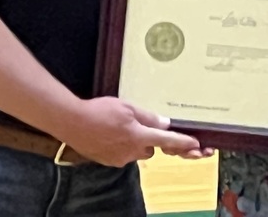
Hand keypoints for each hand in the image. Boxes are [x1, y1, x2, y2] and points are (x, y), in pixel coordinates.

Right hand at [62, 97, 207, 166]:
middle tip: (139, 123)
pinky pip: (122, 153)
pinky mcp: (108, 160)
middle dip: (150, 138)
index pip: (167, 141)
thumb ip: (148, 116)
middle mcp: (131, 151)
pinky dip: (121, 144)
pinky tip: (110, 133)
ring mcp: (119, 158)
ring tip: (120, 125)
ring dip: (135, 141)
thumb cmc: (99, 111)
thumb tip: (164, 123)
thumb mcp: (127, 107)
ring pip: (136, 150)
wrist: (72, 122)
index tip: (196, 145)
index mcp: (139, 136)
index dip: (183, 142)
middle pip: (151, 147)